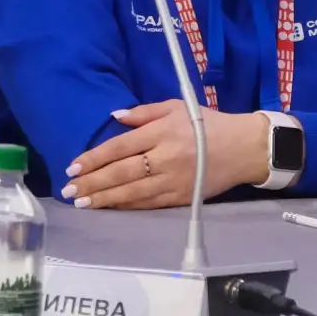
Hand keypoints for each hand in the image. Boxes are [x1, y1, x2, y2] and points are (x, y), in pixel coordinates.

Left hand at [62, 102, 269, 209]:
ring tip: (83, 203)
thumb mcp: (177, 108)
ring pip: (133, 192)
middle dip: (92, 182)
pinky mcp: (183, 196)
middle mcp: (165, 157)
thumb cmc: (209, 124)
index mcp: (162, 132)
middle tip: (69, 190)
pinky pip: (150, 203)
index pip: (119, 147)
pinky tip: (110, 208)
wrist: (247, 147)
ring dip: (105, 198)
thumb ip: (144, 112)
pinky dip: (128, 206)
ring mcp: (174, 180)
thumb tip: (114, 117)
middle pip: (121, 172)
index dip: (94, 158)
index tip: (73, 166)